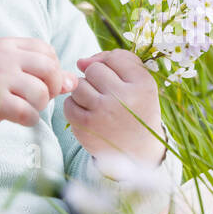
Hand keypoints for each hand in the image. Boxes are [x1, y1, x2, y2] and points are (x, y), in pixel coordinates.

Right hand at [0, 37, 78, 128]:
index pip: (46, 50)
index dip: (52, 69)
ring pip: (41, 92)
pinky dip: (30, 119)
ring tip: (26, 108)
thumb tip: (74, 82)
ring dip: (39, 106)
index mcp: (5, 45)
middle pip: (49, 69)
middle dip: (52, 87)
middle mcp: (2, 57)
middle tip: (40, 98)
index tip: (41, 82)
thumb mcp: (9, 72)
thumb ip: (40, 74)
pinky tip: (20, 118)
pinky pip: (28, 112)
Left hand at [64, 49, 166, 166]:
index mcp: (143, 84)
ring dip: (84, 92)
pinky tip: (89, 115)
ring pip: (79, 84)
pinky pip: (68, 103)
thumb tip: (81, 61)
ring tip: (98, 106)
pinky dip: (75, 108)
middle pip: (94, 69)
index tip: (119, 82)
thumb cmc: (137, 113)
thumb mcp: (141, 84)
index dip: (112, 67)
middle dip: (97, 79)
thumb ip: (118, 61)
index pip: (115, 58)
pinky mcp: (86, 127)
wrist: (138, 155)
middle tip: (109, 97)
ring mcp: (103, 112)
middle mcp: (124, 97)